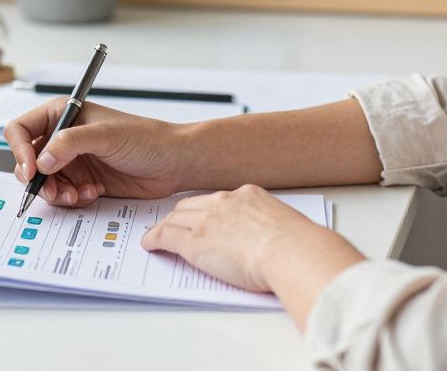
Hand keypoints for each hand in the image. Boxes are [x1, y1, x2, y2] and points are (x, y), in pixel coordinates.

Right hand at [4, 98, 185, 207]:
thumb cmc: (146, 138)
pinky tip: (94, 193)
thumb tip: (41, 161)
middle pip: (28, 161)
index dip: (19, 150)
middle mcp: (63, 138)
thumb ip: (69, 144)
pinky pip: (63, 195)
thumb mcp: (105, 135)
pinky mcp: (83, 181)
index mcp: (63, 115)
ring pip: (44, 183)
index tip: (32, 169)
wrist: (172, 163)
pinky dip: (73, 199)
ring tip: (77, 194)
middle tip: (55, 191)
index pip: (21, 129)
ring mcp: (72, 161)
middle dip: (38, 180)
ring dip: (56, 193)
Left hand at [140, 185, 362, 317]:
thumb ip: (269, 227)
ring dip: (165, 226)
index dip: (205, 209)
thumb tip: (272, 240)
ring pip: (176, 219)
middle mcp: (223, 203)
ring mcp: (206, 221)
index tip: (202, 216)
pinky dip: (154, 239)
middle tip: (174, 223)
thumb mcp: (284, 225)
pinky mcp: (194, 243)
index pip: (217, 200)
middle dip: (180, 214)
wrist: (289, 251)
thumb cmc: (297, 245)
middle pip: (191, 205)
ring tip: (158, 234)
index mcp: (248, 195)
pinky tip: (149, 244)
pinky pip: (165, 237)